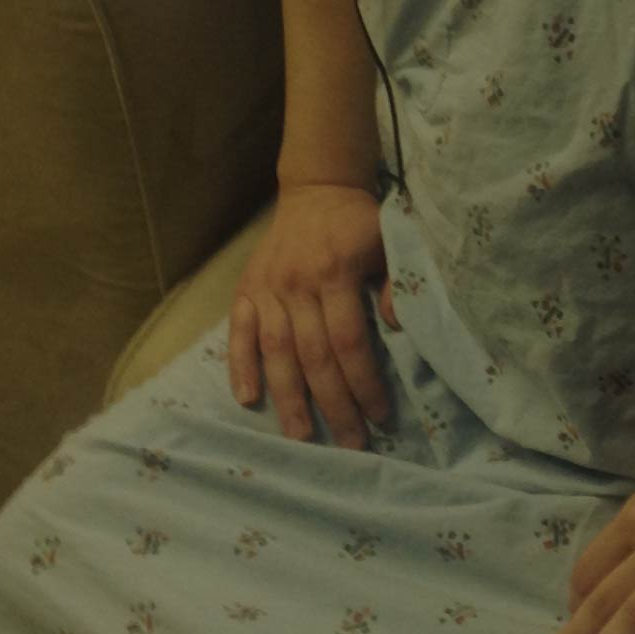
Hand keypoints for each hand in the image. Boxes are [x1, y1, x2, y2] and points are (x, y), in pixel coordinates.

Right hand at [230, 181, 396, 446]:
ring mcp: (267, 288)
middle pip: (314, 356)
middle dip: (334, 404)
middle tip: (350, 444)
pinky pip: (237, 332)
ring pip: (276, 351)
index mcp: (335, 273)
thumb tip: (396, 327)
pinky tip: (247, 399)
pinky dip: (240, 366)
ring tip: (301, 437)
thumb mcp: (389, 244)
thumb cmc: (360, 225)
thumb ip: (394, 284)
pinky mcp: (245, 289)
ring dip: (288, 398)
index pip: (349, 341)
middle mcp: (296, 285)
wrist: (317, 189)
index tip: (380, 416)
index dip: (364, 382)